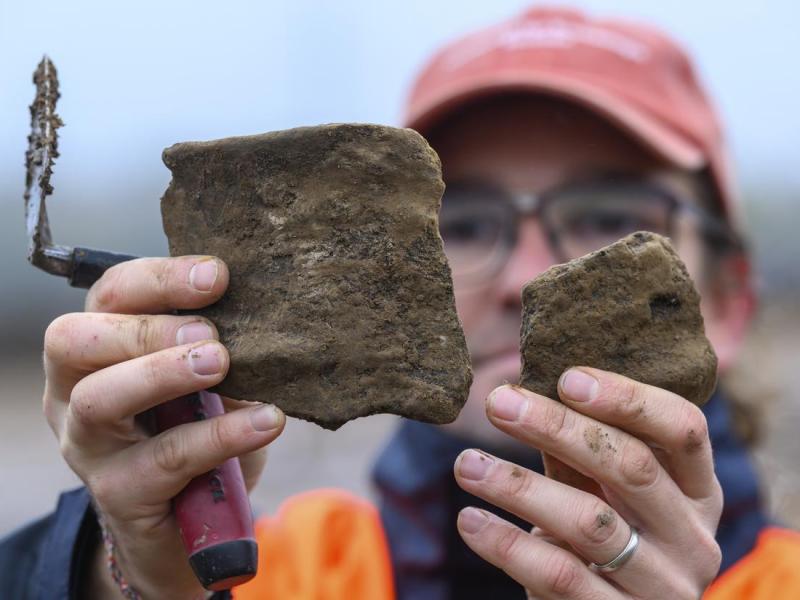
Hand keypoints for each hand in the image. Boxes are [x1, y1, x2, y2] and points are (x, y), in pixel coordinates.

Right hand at [43, 256, 284, 598]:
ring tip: (221, 363)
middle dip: (146, 328)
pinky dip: (219, 435)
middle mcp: (74, 391)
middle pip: (75, 339)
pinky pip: (163, 459)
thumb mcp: (209, 382)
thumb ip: (218, 347)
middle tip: (210, 333)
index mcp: (98, 348)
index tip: (219, 275)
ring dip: (162, 374)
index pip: (109, 295)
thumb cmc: (197, 432)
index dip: (159, 278)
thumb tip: (266, 311)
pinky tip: (265, 420)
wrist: (187, 525)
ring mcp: (88, 446)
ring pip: (99, 399)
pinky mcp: (118, 493)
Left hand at [454, 368, 722, 598]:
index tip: (566, 378)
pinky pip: (559, 575)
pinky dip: (508, 545)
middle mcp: (692, 538)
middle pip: (632, 467)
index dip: (629, 399)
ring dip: (518, 486)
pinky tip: (470, 519)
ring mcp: (663, 586)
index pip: (685, 430)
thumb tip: (523, 391)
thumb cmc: (603, 543)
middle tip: (498, 402)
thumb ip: (582, 451)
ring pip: (590, 522)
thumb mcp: (605, 495)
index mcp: (697, 492)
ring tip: (466, 464)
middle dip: (558, 427)